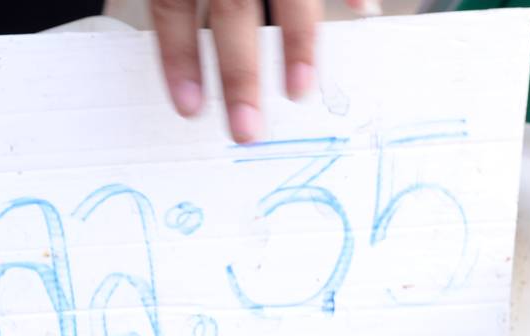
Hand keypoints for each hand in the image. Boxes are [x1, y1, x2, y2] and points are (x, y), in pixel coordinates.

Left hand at [149, 0, 324, 143]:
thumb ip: (181, 0)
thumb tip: (175, 56)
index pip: (173, 8)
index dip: (178, 57)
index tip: (188, 109)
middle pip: (233, 14)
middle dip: (239, 74)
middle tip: (245, 130)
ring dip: (297, 44)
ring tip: (299, 90)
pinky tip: (356, 14)